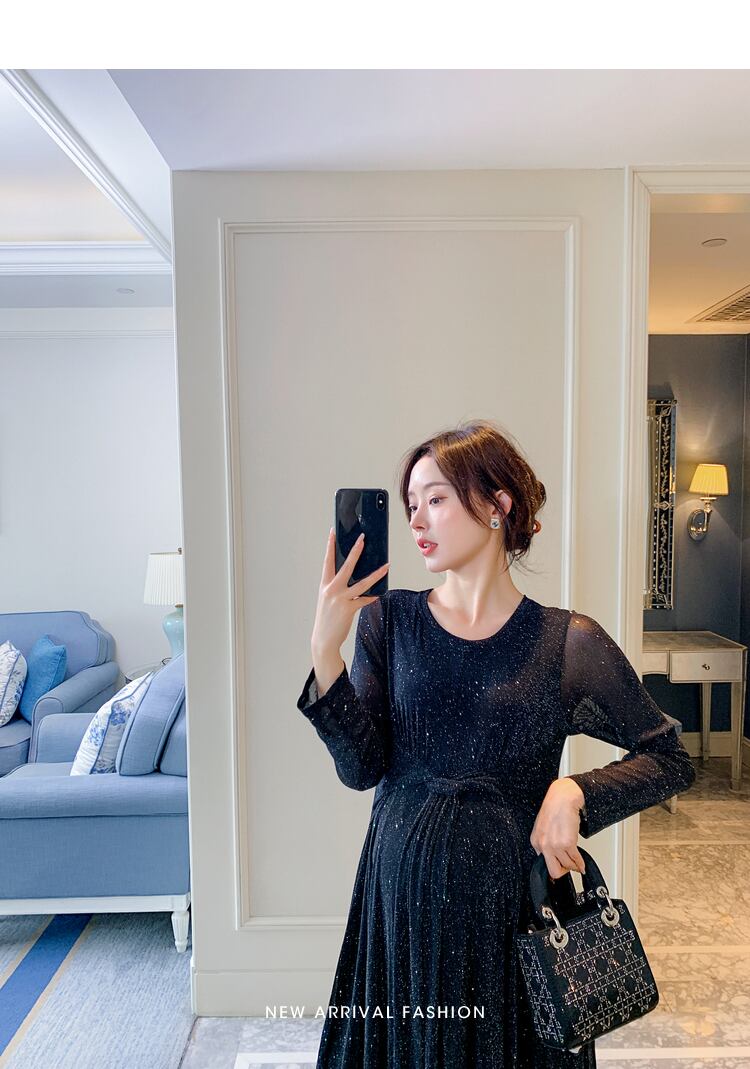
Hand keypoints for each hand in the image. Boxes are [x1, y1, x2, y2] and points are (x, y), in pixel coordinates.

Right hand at [311, 530, 389, 655]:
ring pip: (362, 583)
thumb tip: (353, 577)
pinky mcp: (349, 609)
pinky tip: (379, 593)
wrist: (323, 639)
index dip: (330, 545)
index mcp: (325, 585)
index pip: (327, 561)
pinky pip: (365, 599)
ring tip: (387, 565)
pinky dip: (372, 596)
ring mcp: (340, 599)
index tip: (333, 532)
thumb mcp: (328, 599)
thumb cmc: (327, 618)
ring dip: (376, 574)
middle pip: (346, 566)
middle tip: (362, 538)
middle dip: (355, 550)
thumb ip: (337, 587)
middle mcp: (331, 589)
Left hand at [529, 778, 586, 879]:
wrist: (563, 798)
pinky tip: (582, 864)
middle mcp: (543, 845)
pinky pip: (576, 860)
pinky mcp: (567, 843)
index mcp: (536, 841)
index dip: (554, 866)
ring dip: (574, 866)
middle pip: (553, 871)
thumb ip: (546, 842)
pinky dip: (581, 864)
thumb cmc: (554, 808)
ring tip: (577, 863)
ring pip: (567, 866)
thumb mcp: (543, 827)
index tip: (560, 868)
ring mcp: (555, 845)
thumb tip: (554, 856)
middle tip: (568, 868)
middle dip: (563, 871)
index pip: (543, 864)